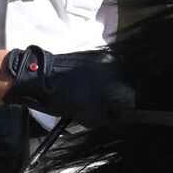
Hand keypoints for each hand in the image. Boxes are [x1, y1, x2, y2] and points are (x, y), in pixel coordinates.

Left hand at [3, 46, 134, 126]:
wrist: (40, 76)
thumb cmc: (65, 100)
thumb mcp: (90, 118)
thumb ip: (108, 118)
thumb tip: (115, 116)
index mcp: (120, 86)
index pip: (132, 103)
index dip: (122, 114)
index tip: (113, 118)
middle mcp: (118, 68)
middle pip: (126, 88)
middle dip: (117, 100)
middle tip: (104, 109)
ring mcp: (106, 58)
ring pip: (117, 78)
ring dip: (110, 88)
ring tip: (94, 96)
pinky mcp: (95, 53)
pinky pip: (106, 69)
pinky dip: (101, 78)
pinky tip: (88, 85)